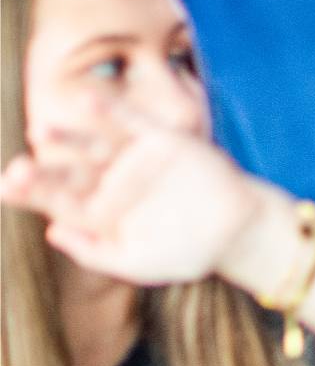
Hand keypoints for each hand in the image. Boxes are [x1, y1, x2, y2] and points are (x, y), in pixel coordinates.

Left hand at [0, 105, 265, 283]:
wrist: (240, 231)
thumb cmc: (189, 252)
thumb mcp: (138, 263)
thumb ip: (95, 254)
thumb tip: (51, 231)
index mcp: (98, 214)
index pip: (57, 201)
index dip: (33, 193)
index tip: (10, 186)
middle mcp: (109, 183)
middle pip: (68, 172)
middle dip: (44, 170)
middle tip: (21, 167)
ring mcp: (133, 160)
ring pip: (92, 145)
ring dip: (67, 137)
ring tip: (42, 130)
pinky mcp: (160, 139)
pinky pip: (131, 121)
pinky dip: (110, 110)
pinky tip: (88, 101)